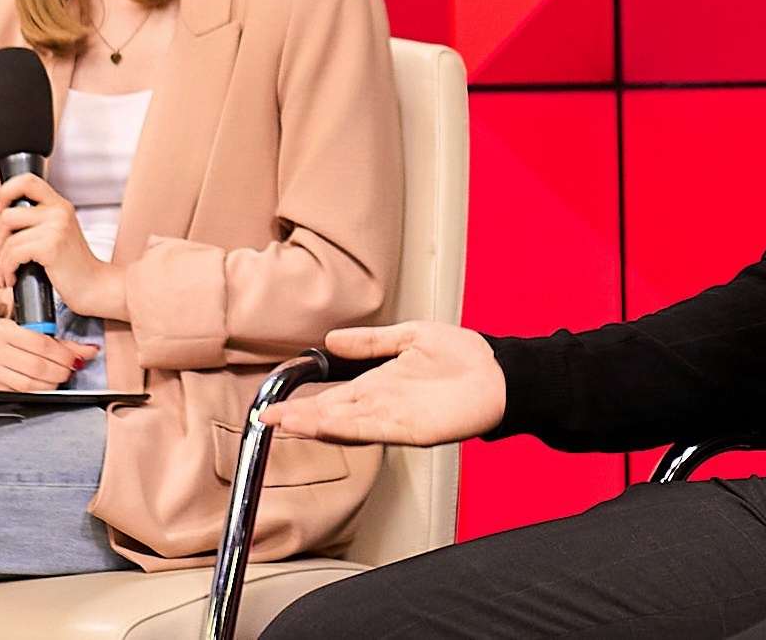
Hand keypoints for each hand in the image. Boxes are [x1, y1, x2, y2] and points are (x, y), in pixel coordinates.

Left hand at [0, 173, 124, 319]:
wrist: (96, 287)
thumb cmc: (73, 267)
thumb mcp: (58, 234)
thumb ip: (37, 221)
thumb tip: (2, 215)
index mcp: (60, 205)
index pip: (27, 181)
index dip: (6, 191)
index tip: (0, 211)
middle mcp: (59, 211)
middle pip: (7, 214)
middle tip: (2, 257)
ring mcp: (56, 227)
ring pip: (7, 237)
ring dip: (1, 260)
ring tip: (8, 272)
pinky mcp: (51, 246)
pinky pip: (13, 253)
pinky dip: (7, 269)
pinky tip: (13, 278)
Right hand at [0, 312, 91, 392]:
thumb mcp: (24, 327)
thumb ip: (57, 341)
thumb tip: (89, 351)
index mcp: (4, 331)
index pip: (41, 345)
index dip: (64, 355)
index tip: (75, 358)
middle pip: (37, 367)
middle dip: (60, 371)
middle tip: (70, 369)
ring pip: (28, 384)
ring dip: (51, 384)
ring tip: (59, 378)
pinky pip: (17, 394)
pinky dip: (36, 392)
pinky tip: (43, 386)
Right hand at [257, 322, 504, 445]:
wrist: (498, 373)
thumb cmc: (462, 356)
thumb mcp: (409, 336)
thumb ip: (371, 341)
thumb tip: (334, 339)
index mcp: (378, 383)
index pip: (332, 396)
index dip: (303, 402)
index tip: (274, 405)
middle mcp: (381, 404)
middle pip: (332, 413)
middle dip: (299, 417)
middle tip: (267, 418)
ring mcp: (394, 418)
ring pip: (346, 424)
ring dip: (315, 424)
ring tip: (287, 423)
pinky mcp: (412, 429)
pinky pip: (373, 428)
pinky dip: (346, 428)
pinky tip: (326, 426)